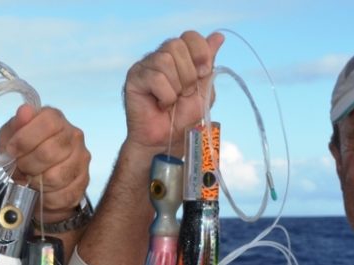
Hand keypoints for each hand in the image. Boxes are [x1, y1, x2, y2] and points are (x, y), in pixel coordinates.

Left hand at [0, 104, 90, 221]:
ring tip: (29, 179)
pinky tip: (41, 191)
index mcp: (56, 118)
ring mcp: (82, 159)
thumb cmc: (23, 154)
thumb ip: (15, 126)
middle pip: (49, 152)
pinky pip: (62, 194)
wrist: (37, 181)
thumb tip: (24, 112)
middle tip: (19, 168)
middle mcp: (74, 136)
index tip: (11, 150)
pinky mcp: (83, 182)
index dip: (24, 139)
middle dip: (26, 164)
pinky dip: (45, 196)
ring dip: (35, 181)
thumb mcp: (11, 137)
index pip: (47, 123)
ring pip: (56, 176)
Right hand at [123, 31, 224, 158]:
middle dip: (188, 74)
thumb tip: (219, 36)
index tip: (203, 73)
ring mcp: (146, 66)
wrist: (167, 140)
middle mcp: (161, 56)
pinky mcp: (134, 78)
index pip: (190, 36)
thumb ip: (208, 63)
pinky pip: (155, 77)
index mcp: (179, 56)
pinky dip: (165, 95)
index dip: (200, 53)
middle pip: (176, 45)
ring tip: (171, 100)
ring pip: (165, 60)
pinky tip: (160, 104)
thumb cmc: (183, 118)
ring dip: (175, 86)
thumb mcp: (204, 89)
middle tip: (183, 93)